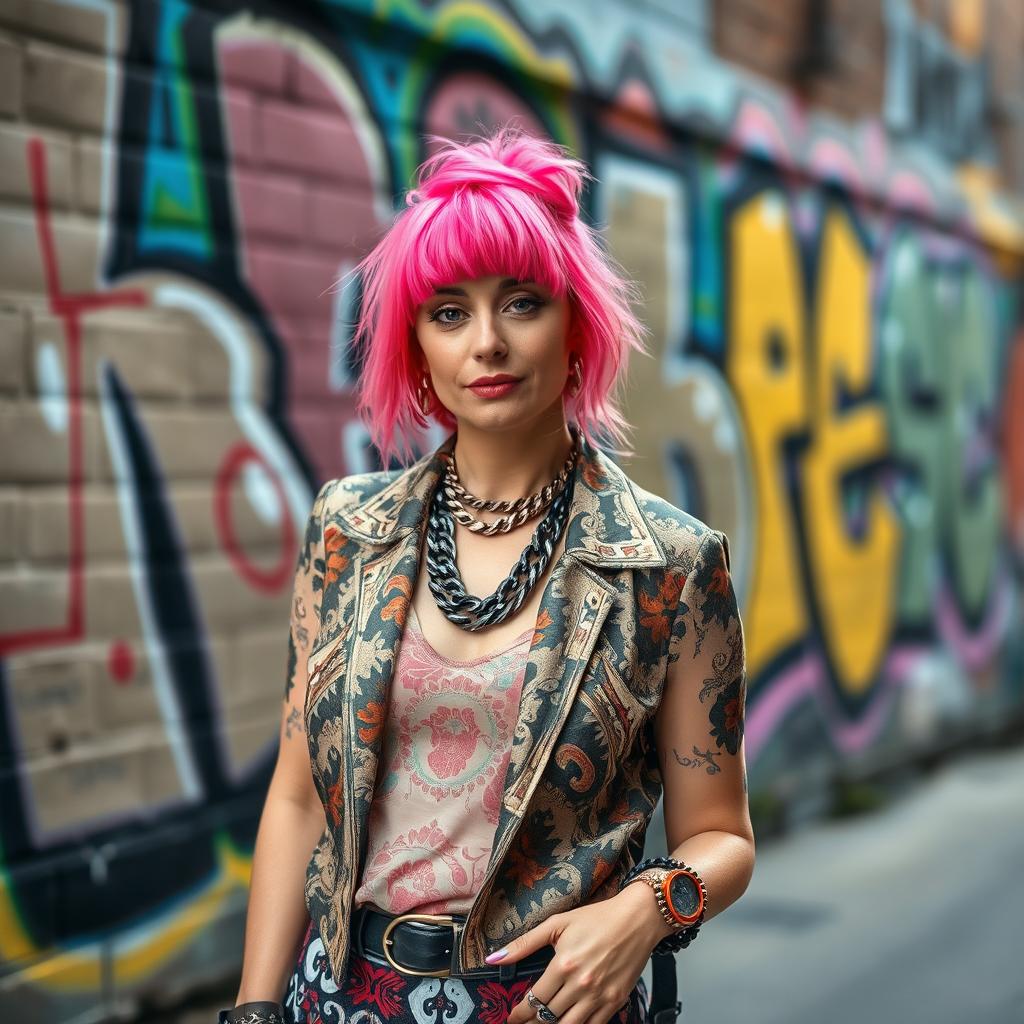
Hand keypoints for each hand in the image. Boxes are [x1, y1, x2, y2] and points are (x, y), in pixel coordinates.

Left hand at [497, 885, 666, 1023]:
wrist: (636, 919)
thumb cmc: (597, 918)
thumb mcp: (557, 923)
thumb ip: (524, 944)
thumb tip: (494, 958)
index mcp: (564, 964)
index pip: (535, 1000)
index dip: (519, 1013)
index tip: (511, 1018)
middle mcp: (581, 984)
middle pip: (549, 1017)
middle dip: (532, 1022)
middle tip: (523, 1022)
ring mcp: (600, 996)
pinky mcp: (616, 1002)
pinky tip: (569, 1023)